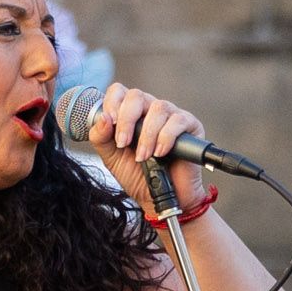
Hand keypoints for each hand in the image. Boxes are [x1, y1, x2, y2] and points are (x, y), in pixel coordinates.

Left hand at [71, 81, 202, 213]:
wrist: (159, 199)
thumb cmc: (137, 176)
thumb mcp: (111, 158)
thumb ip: (101, 137)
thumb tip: (103, 118)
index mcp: (130, 113)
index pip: (119, 91)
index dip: (112, 103)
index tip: (110, 123)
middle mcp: (150, 110)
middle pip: (137, 95)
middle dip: (127, 120)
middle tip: (123, 144)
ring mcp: (171, 116)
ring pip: (158, 108)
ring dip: (147, 135)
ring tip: (143, 156)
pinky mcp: (190, 126)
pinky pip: (178, 120)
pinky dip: (166, 137)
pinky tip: (160, 153)